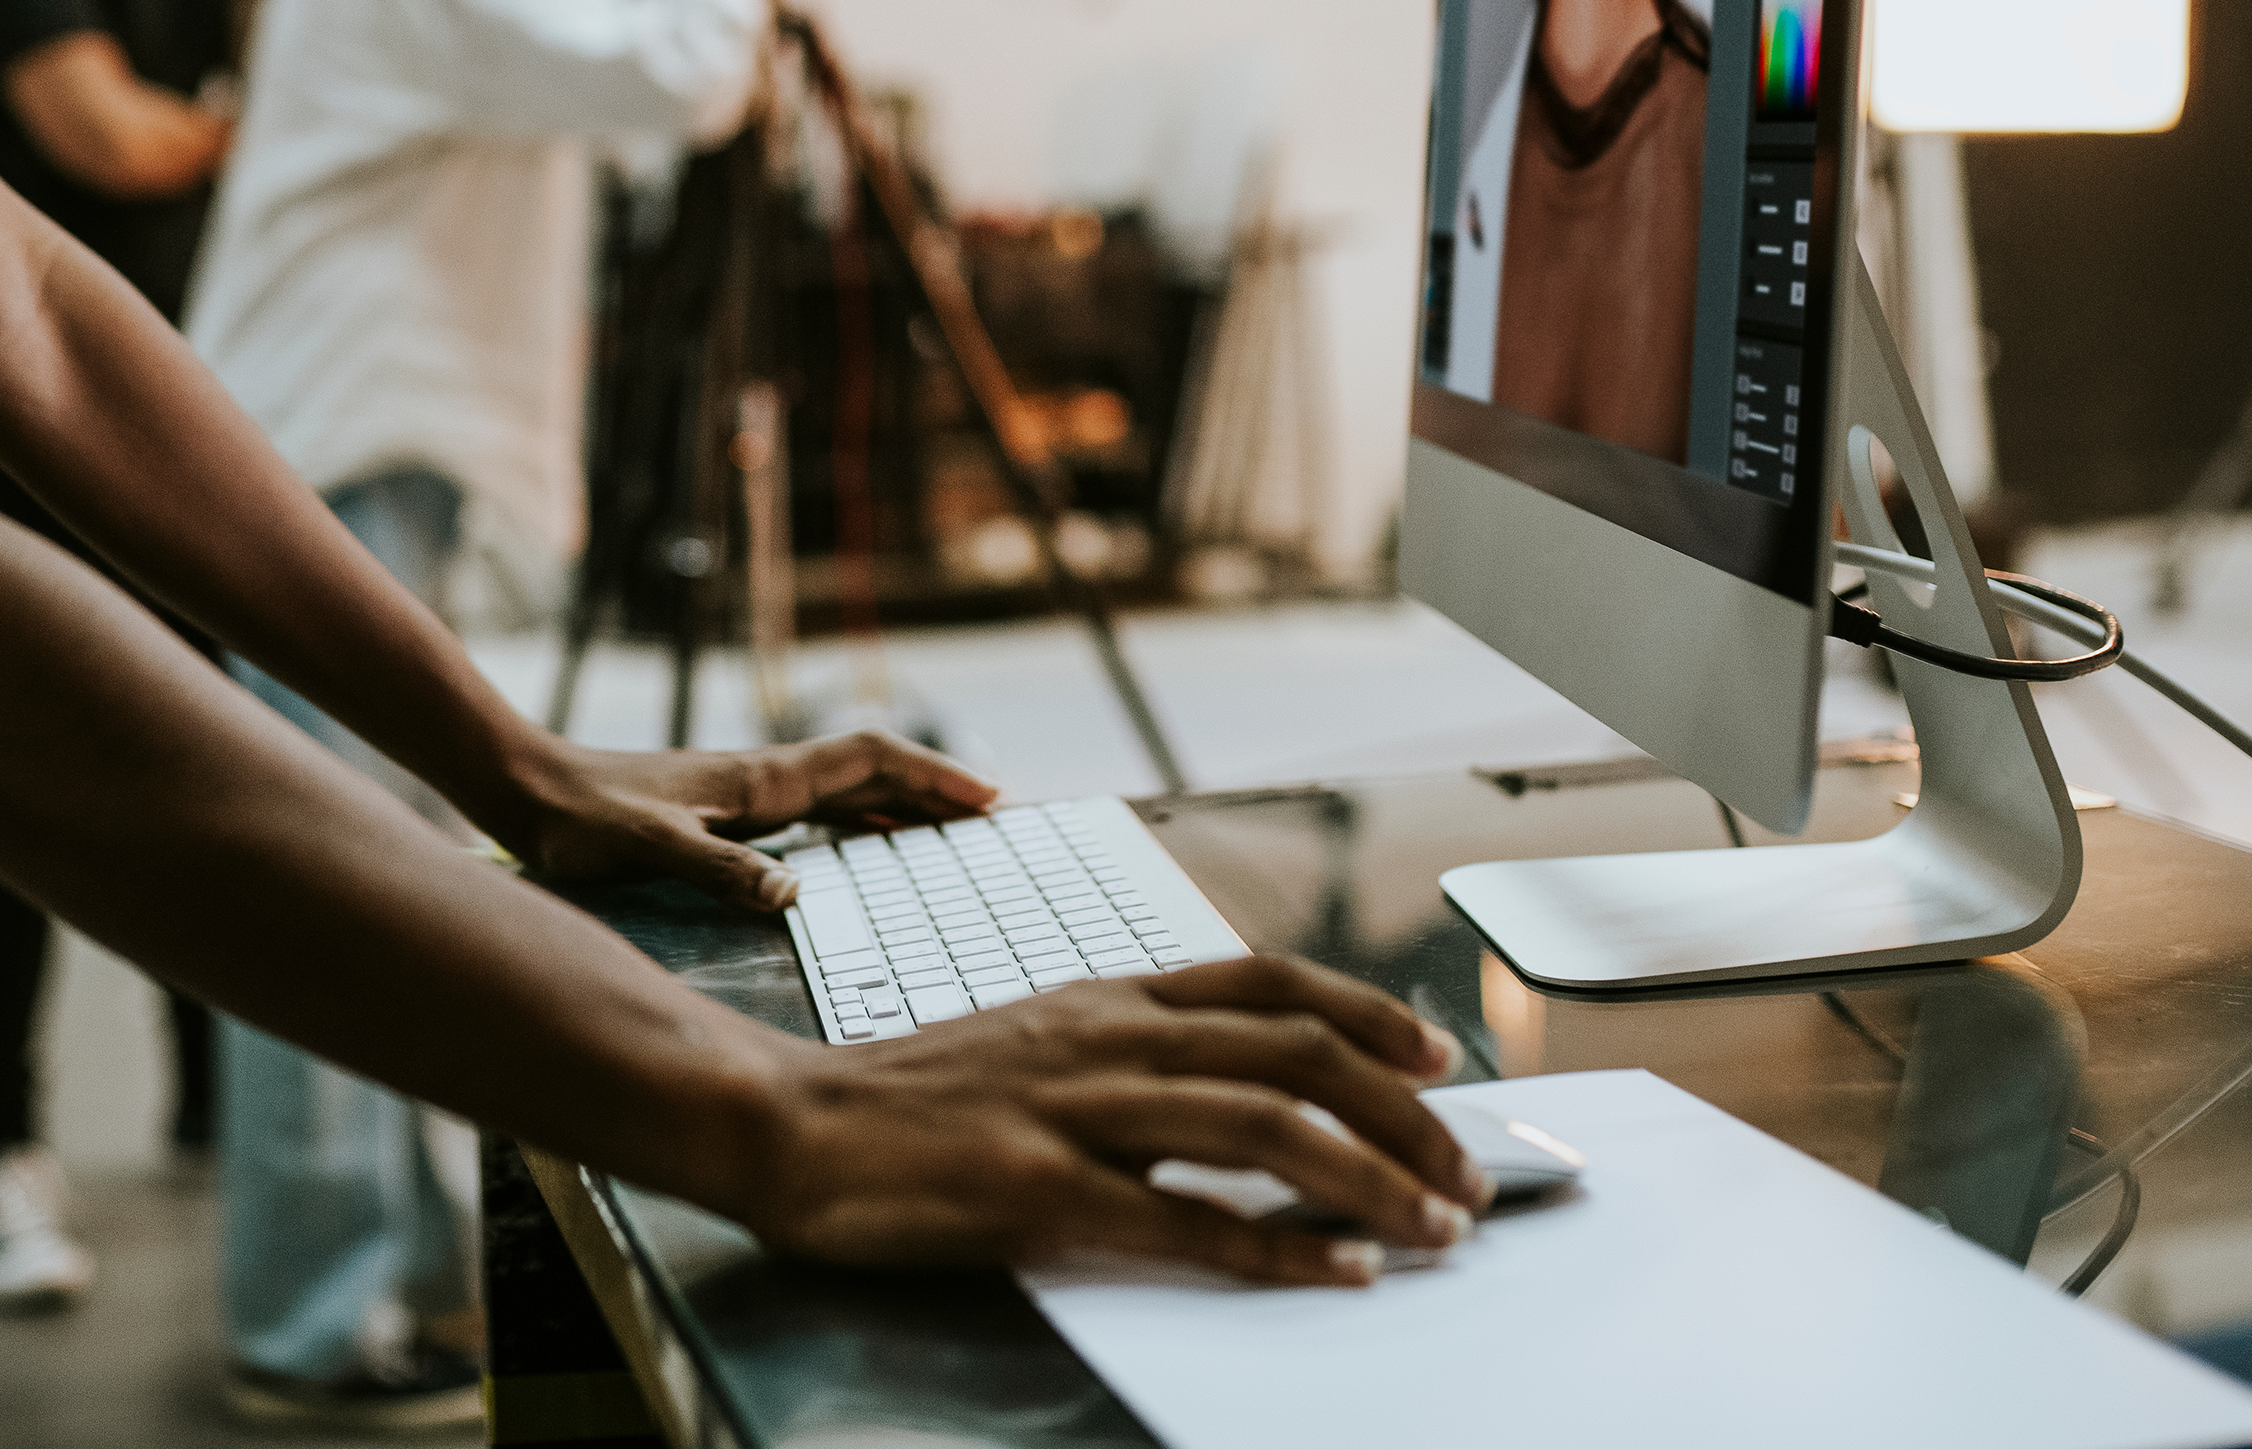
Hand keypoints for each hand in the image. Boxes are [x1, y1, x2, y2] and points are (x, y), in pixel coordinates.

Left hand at [506, 730, 995, 909]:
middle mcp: (764, 780)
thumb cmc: (581, 818)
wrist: (525, 788)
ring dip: (903, 804)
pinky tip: (867, 847)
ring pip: (848, 790)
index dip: (933, 774)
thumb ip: (720, 869)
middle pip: (873, 771)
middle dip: (936, 788)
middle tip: (999, 818)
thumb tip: (796, 898)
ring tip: (954, 832)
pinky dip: (859, 822)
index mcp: (761, 781)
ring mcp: (746, 794)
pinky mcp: (725, 812)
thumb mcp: (650, 848)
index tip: (992, 797)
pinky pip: (817, 812)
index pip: (869, 760)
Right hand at [740, 958, 1481, 1283]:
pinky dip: (1278, 1248)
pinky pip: (1186, 1218)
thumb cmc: (908, 1098)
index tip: (1439, 1056)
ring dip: (1372, 1179)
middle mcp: (1106, 1037)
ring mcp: (1075, 1107)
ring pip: (1265, 1125)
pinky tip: (1336, 1270)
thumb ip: (1126, 1055)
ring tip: (1435, 1227)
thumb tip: (1231, 1090)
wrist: (786, 1121)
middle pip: (1295, 1051)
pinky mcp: (1041, 1185)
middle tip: (1465, 1172)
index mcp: (1106, 997)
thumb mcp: (1032, 1039)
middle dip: (1404, 1113)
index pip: (1268, 982)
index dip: (1368, 1014)